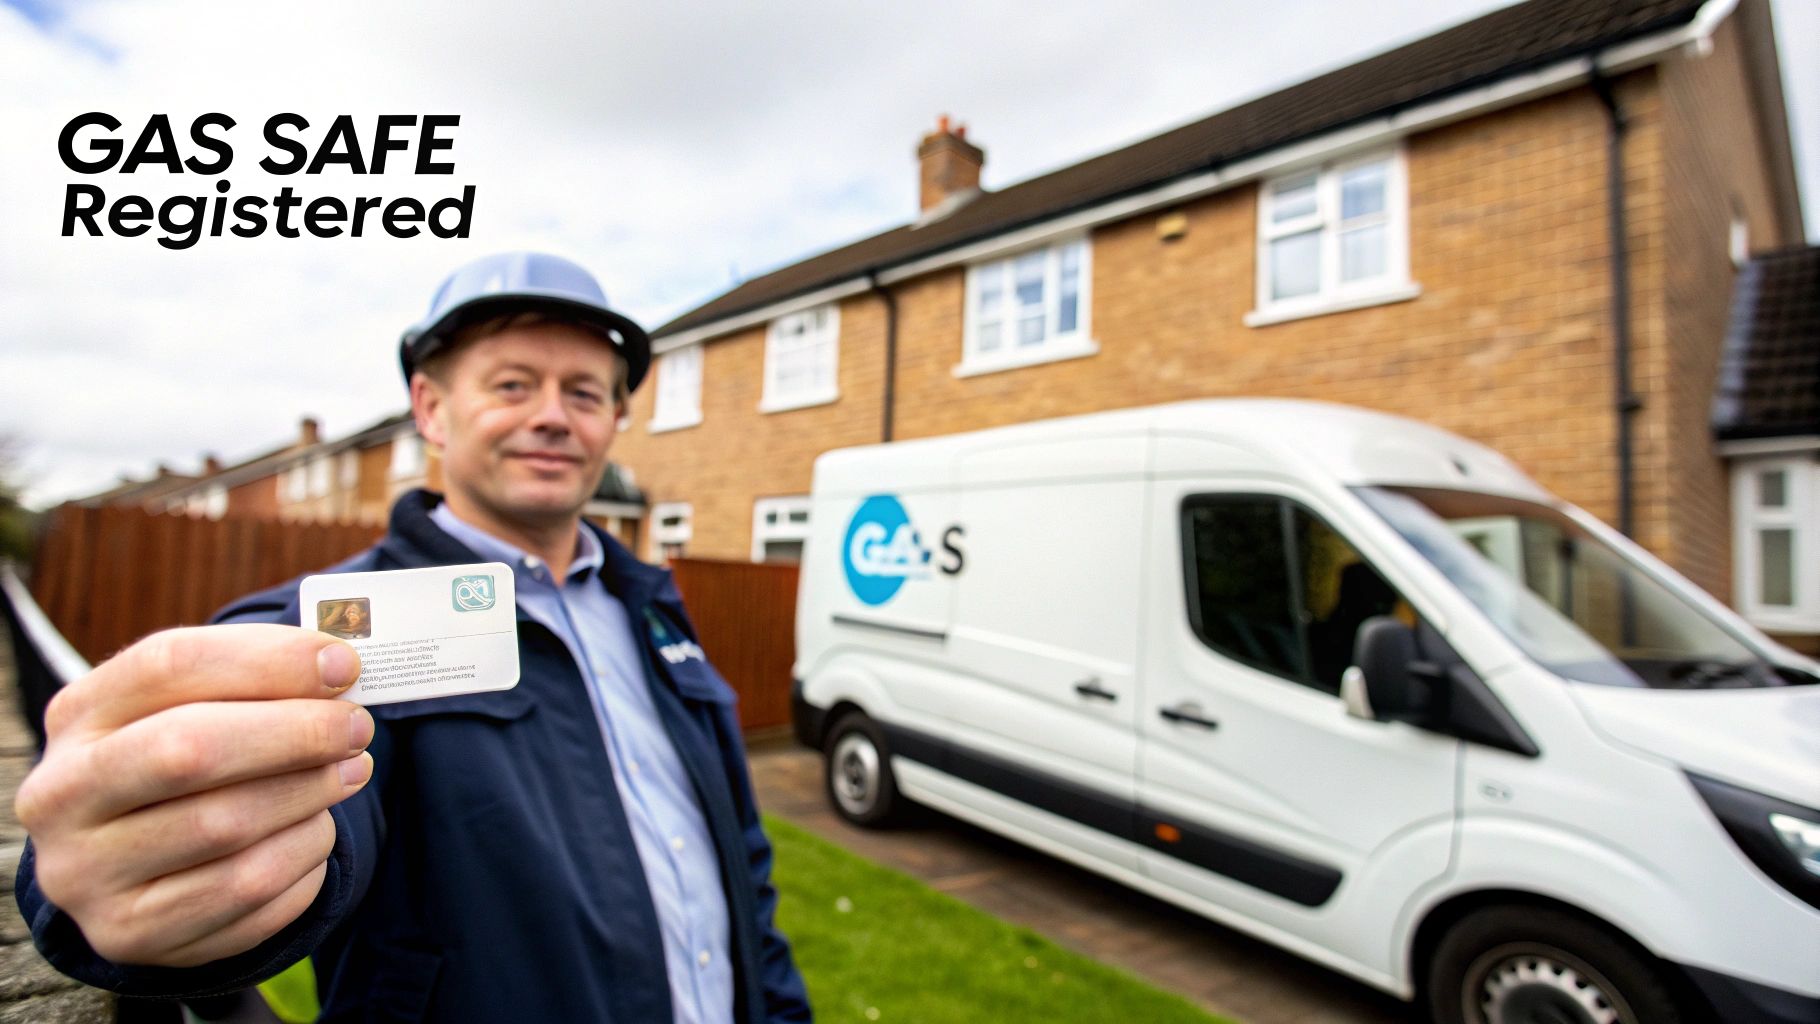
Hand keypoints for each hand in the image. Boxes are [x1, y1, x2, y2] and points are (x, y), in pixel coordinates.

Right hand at [15, 624, 373, 967]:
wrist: (129, 857)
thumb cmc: (182, 753)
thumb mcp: (198, 703)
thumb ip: (257, 677)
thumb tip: (336, 670)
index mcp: (78, 716)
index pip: (169, 666)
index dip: (268, 661)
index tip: (343, 666)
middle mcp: (62, 796)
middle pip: (189, 750)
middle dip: (295, 734)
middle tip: (357, 728)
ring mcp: (89, 875)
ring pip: (227, 829)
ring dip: (309, 796)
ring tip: (346, 776)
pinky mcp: (133, 933)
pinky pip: (248, 897)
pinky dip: (304, 859)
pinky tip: (314, 832)